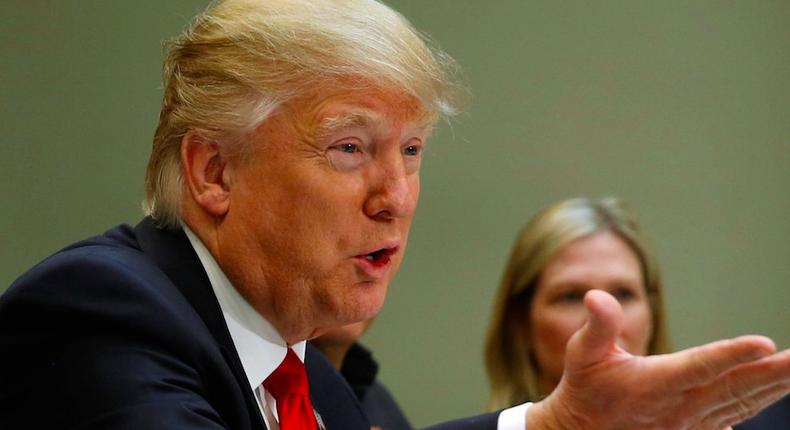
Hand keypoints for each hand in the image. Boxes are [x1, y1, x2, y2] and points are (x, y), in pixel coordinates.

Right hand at [527, 289, 789, 429]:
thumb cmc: (585, 389)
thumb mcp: (583, 354)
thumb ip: (598, 325)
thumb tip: (596, 295)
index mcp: (652, 385)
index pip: (698, 367)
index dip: (730, 355)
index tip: (764, 343)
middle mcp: (677, 407)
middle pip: (733, 388)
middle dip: (773, 373)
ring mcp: (689, 423)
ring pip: (740, 403)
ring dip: (773, 387)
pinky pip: (734, 415)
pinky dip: (758, 402)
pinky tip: (775, 391)